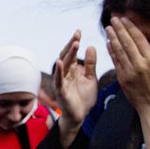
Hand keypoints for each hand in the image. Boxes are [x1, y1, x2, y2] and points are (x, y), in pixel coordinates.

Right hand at [54, 30, 97, 145]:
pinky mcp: (61, 92)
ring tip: (74, 44)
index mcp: (72, 70)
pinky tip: (60, 62)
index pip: (72, 53)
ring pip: (64, 65)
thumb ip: (90, 64)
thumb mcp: (91, 78)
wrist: (80, 116)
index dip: (74, 42)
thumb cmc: (84, 98)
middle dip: (71, 45)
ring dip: (68, 54)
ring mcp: (62, 82)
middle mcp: (65, 74)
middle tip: (77, 34)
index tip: (79, 32)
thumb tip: (91, 46)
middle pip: (66, 56)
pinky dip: (59, 71)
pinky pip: (59, 80)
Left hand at [107, 17, 149, 148]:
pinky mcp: (122, 79)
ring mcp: (129, 72)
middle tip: (113, 19)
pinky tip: (108, 43)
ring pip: (119, 51)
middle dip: (119, 29)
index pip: (139, 39)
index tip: (125, 19)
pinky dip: (111, 52)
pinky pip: (116, 62)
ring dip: (113, 38)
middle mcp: (139, 65)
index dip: (131, 28)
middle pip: (127, 43)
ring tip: (108, 27)